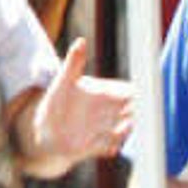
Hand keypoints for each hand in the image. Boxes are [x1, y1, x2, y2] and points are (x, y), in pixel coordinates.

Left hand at [23, 46, 133, 169]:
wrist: (47, 132)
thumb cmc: (57, 102)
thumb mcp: (63, 81)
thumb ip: (74, 62)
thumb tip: (80, 41)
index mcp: (108, 94)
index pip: (131, 92)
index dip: (138, 92)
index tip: (141, 92)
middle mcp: (112, 113)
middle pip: (134, 111)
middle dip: (140, 111)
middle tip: (139, 110)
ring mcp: (107, 130)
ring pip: (126, 129)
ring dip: (127, 129)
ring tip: (124, 126)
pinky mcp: (99, 146)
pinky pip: (111, 147)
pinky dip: (112, 145)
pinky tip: (109, 145)